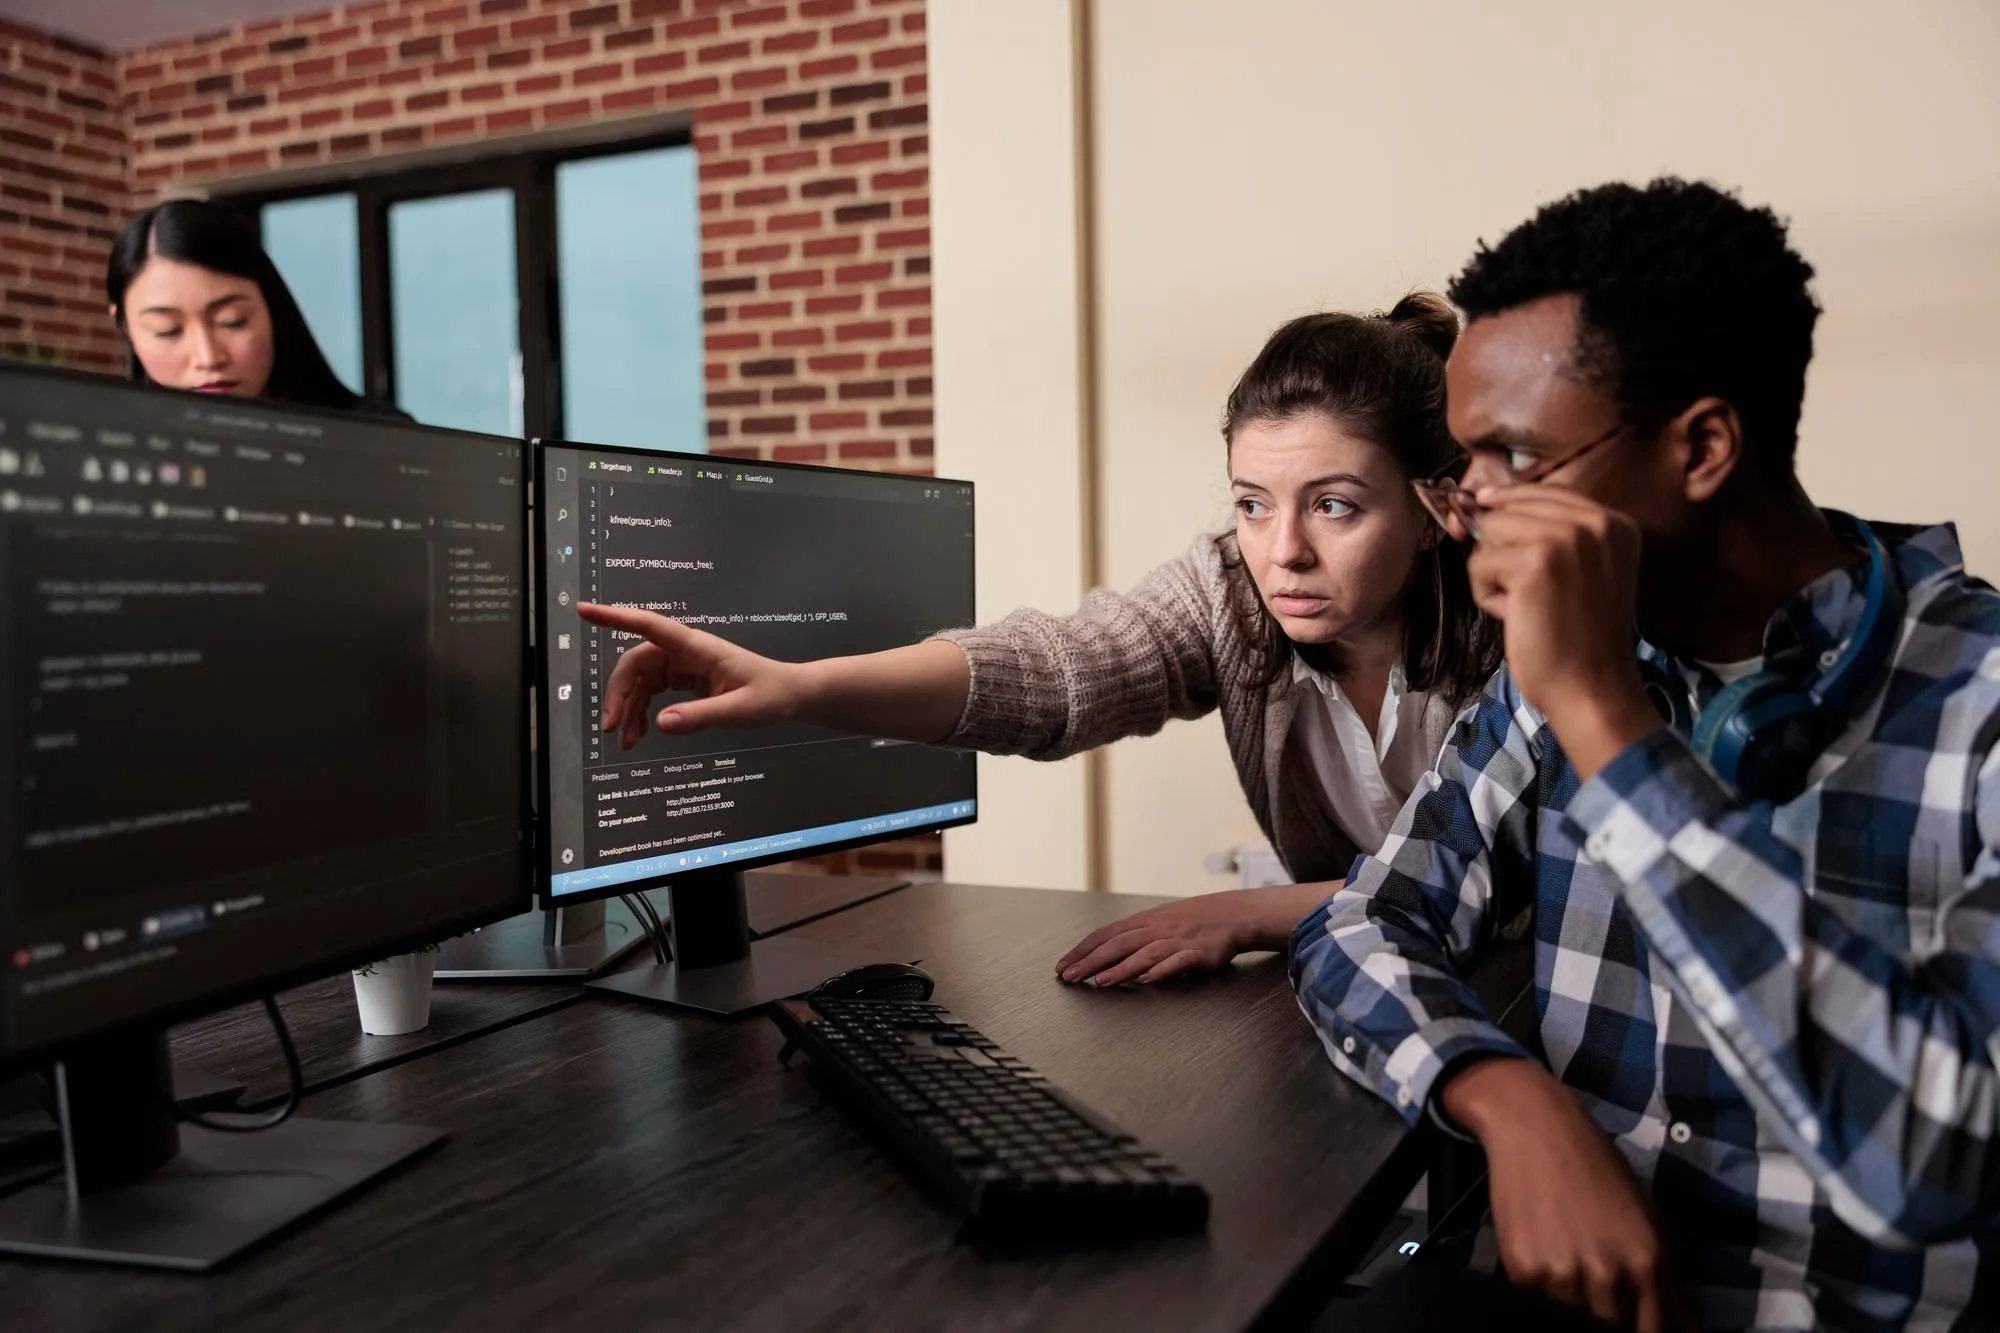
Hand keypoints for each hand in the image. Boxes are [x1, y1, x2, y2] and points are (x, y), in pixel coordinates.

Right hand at [576, 602, 807, 747]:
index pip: (649, 625)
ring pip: (641, 680)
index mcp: (696, 647)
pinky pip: (652, 691)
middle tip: (611, 728)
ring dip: (628, 708)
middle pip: (636, 663)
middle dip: (619, 693)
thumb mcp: (740, 710)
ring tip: (627, 742)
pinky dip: (642, 711)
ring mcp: (683, 664)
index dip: (614, 617)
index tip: (584, 611)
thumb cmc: (771, 695)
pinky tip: (641, 732)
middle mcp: (684, 651)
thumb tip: (660, 724)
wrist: (791, 696)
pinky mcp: (684, 679)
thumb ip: (702, 716)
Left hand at [1056, 887, 1312, 986]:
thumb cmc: (1192, 921)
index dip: (1082, 949)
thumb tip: (1101, 956)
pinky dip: (1161, 970)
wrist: (1233, 914)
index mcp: (1143, 921)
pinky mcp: (1198, 953)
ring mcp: (1177, 940)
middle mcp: (1156, 928)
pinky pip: (1178, 962)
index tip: (1062, 965)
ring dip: (1120, 969)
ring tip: (1100, 982)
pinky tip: (1146, 979)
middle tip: (1070, 977)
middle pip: (1118, 944)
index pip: (1105, 934)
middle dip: (1091, 961)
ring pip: (1144, 954)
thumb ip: (1133, 938)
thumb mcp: (1158, 922)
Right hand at [1444, 1059, 1687, 1332]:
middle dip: (1612, 1322)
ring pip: (1572, 1320)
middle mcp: (1607, 1272)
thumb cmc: (1596, 1167)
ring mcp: (1562, 1274)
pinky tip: (1545, 1257)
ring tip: (1570, 1267)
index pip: (1655, 1331)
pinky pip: (1537, 1302)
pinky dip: (1543, 1291)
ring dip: (1575, 1305)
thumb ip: (1666, 1280)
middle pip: (1613, 1330)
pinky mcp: (1522, 1269)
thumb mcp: (1646, 1217)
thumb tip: (1684, 1330)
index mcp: (1646, 1259)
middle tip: (1600, 1291)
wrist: (1535, 1128)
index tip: (1639, 1326)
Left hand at [1467, 485, 1660, 776]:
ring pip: (1489, 532)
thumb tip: (1483, 502)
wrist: (1592, 687)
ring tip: (1523, 604)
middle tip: (1526, 591)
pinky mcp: (1534, 562)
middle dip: (1501, 547)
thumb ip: (1553, 534)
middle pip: (1509, 507)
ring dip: (1493, 571)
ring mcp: (1565, 539)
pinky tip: (1515, 616)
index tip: (1483, 502)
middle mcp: (1595, 522)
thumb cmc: (1579, 638)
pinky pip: (1478, 564)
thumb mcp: (1584, 570)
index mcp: (1613, 522)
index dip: (1507, 501)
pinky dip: (1486, 594)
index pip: (1542, 491)